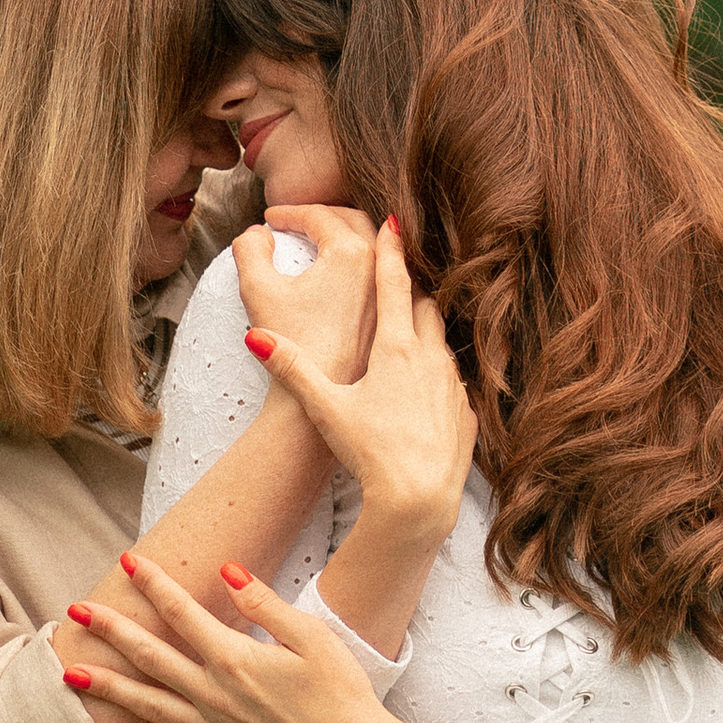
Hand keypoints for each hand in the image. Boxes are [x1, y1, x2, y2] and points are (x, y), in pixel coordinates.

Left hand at [76, 559, 466, 722]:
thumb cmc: (342, 691)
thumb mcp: (311, 635)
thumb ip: (264, 603)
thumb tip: (226, 569)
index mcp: (235, 658)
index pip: (181, 612)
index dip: (153, 583)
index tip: (128, 560)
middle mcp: (214, 694)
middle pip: (150, 655)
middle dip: (110, 629)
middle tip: (76, 609)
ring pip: (147, 704)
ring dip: (107, 686)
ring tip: (69, 672)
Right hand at [247, 217, 474, 551]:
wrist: (419, 499)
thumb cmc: (369, 451)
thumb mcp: (324, 407)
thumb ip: (292, 369)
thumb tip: (256, 335)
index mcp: (396, 347)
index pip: (394, 283)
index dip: (391, 250)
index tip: (393, 223)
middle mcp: (431, 356)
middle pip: (424, 306)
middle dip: (410, 290)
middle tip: (395, 280)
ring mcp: (453, 384)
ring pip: (441, 342)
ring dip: (425, 331)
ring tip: (408, 332)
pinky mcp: (466, 413)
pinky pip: (454, 381)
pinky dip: (439, 374)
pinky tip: (425, 389)